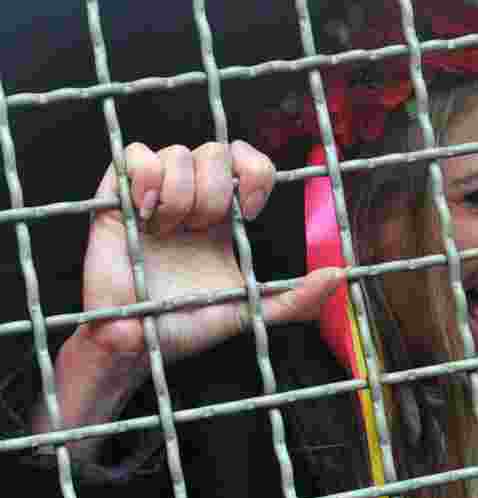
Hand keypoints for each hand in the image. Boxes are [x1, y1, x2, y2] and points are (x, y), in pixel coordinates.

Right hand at [77, 140, 341, 372]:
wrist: (139, 344)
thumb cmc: (190, 326)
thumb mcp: (251, 312)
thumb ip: (297, 299)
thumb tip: (340, 276)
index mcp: (225, 218)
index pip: (248, 161)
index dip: (255, 172)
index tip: (251, 212)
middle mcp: (192, 198)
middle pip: (216, 152)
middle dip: (217, 193)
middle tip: (202, 231)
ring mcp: (153, 195)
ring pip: (179, 152)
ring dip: (182, 194)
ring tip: (169, 231)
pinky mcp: (115, 196)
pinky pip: (134, 154)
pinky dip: (147, 179)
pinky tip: (148, 214)